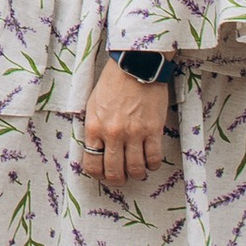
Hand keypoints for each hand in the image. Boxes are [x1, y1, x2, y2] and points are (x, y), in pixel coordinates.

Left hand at [80, 60, 169, 187]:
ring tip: (137, 171)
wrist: (135, 65)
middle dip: (117, 179)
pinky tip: (150, 162)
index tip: (103, 174)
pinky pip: (153, 158)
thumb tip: (95, 148)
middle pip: (114, 172)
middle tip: (121, 177)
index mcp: (95, 127)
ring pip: (136, 169)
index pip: (92, 163)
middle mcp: (113, 134)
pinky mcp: (153, 130)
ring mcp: (134, 133)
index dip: (98, 175)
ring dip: (136, 175)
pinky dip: (152, 165)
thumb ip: (93, 128)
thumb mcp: (93, 105)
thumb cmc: (112, 83)